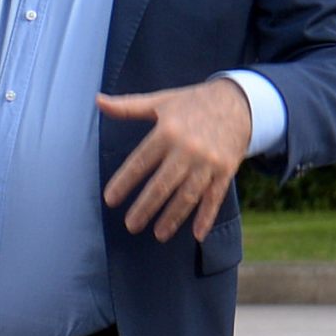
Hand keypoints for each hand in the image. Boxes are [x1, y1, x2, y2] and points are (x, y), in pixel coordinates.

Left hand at [98, 77, 251, 240]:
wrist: (238, 102)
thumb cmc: (192, 103)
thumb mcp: (160, 101)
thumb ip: (127, 107)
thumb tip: (98, 101)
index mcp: (167, 131)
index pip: (140, 162)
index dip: (124, 182)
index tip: (110, 199)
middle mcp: (188, 148)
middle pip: (162, 184)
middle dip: (145, 207)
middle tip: (131, 225)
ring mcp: (208, 161)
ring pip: (187, 195)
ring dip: (173, 217)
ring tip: (158, 234)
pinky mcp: (226, 170)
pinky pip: (215, 197)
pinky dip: (207, 217)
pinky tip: (197, 235)